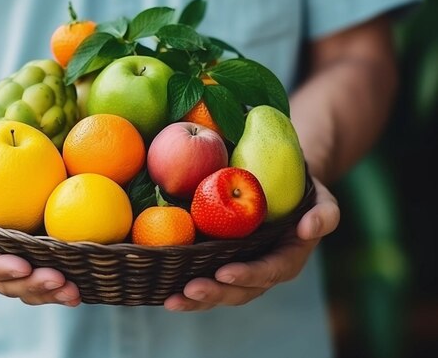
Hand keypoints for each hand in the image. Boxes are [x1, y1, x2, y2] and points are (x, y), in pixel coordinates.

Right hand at [0, 180, 80, 306]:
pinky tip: (84, 286)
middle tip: (58, 280)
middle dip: (34, 286)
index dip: (1, 269)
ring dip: (53, 292)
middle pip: (11, 284)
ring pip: (32, 287)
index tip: (22, 266)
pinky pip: (48, 276)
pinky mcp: (36, 259)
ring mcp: (16, 264)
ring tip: (73, 292)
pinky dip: (64, 284)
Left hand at [164, 177, 338, 311]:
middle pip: (240, 290)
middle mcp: (262, 270)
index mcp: (286, 259)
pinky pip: (204, 277)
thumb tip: (308, 228)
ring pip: (220, 291)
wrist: (283, 188)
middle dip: (215, 293)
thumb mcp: (322, 200)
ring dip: (196, 299)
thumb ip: (325, 215)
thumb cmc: (303, 194)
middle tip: (190, 290)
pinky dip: (185, 287)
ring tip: (171, 299)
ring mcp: (241, 269)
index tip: (225, 273)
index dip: (248, 275)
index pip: (269, 272)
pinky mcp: (220, 262)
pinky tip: (162, 288)